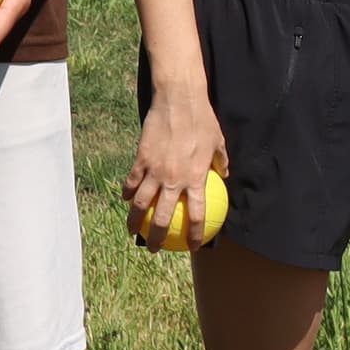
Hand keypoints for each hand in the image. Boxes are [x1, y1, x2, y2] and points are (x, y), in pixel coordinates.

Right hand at [124, 72, 227, 248]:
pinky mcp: (141, 159)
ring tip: (133, 231)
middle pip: (163, 217)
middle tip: (157, 248)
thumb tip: (224, 174)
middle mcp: (173, 179)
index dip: (195, 234)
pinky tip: (126, 200)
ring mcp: (154, 170)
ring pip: (141, 204)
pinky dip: (127, 193)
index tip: (193, 246)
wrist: (178, 101)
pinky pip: (131, 181)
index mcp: (195, 179)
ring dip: (135, 221)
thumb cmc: (203, 120)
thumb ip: (221, 162)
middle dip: (159, 237)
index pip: (196, 215)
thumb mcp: (218, 142)